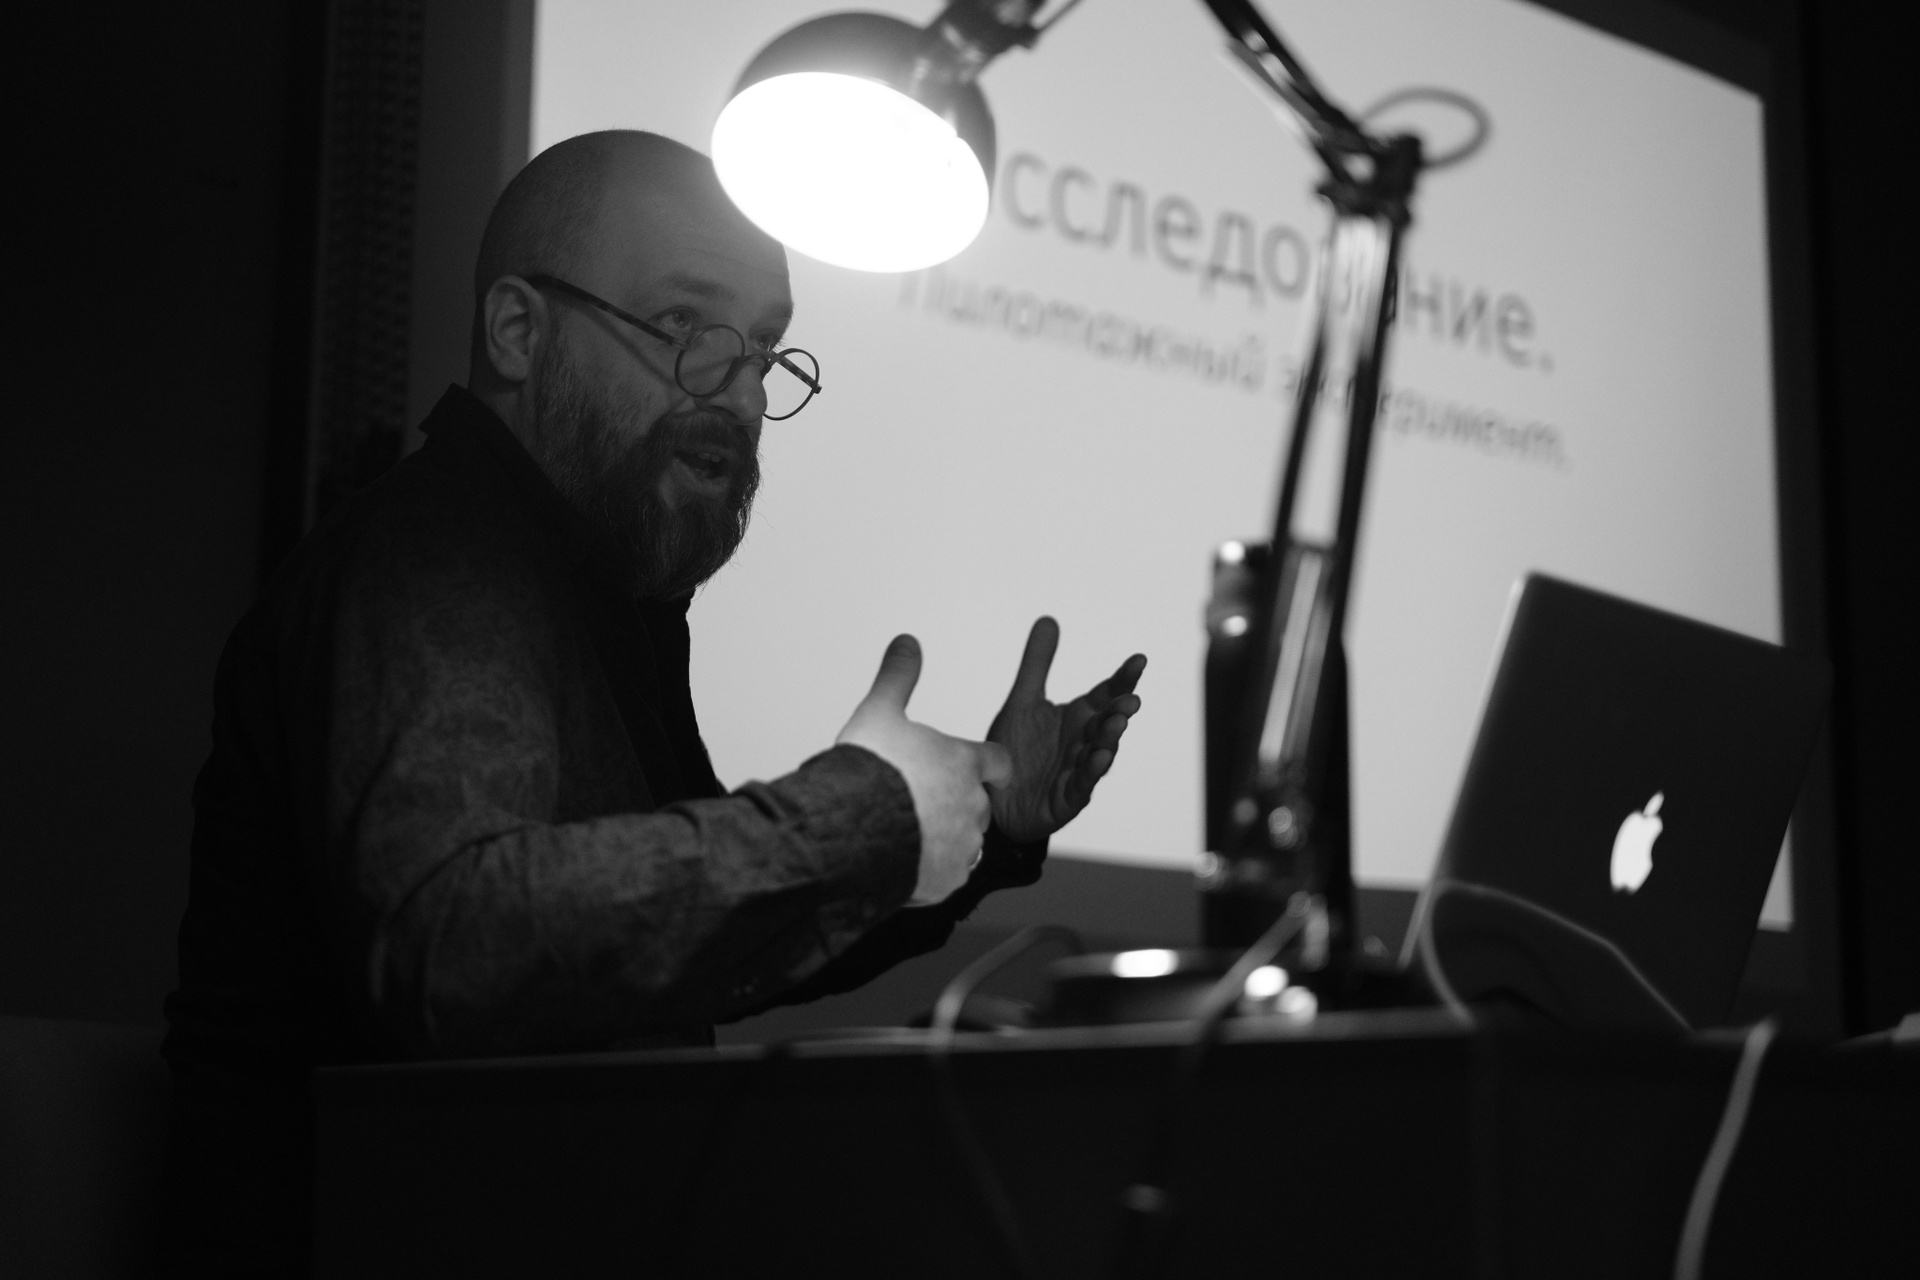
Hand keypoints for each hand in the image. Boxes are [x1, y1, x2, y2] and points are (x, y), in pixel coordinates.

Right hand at [837, 635, 1013, 904]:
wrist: (850, 828)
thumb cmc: (869, 770)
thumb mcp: (880, 712)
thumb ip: (898, 678)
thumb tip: (907, 642)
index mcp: (963, 762)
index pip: (997, 762)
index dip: (987, 765)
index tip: (976, 767)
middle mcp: (972, 804)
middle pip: (978, 804)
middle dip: (956, 804)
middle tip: (920, 802)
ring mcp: (962, 845)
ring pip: (964, 842)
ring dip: (945, 837)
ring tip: (907, 833)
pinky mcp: (948, 879)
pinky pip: (946, 875)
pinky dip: (930, 869)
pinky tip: (902, 860)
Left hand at [987, 617, 1145, 842]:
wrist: (994, 798)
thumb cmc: (1016, 750)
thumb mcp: (1023, 701)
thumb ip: (1037, 664)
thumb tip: (1049, 618)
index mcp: (1080, 718)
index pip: (1108, 693)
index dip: (1124, 678)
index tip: (1139, 659)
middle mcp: (1084, 742)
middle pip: (1108, 723)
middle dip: (1120, 711)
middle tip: (1130, 699)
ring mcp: (1078, 771)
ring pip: (1100, 754)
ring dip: (1110, 739)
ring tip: (1117, 723)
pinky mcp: (1066, 799)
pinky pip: (1082, 785)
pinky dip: (1091, 772)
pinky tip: (1099, 758)